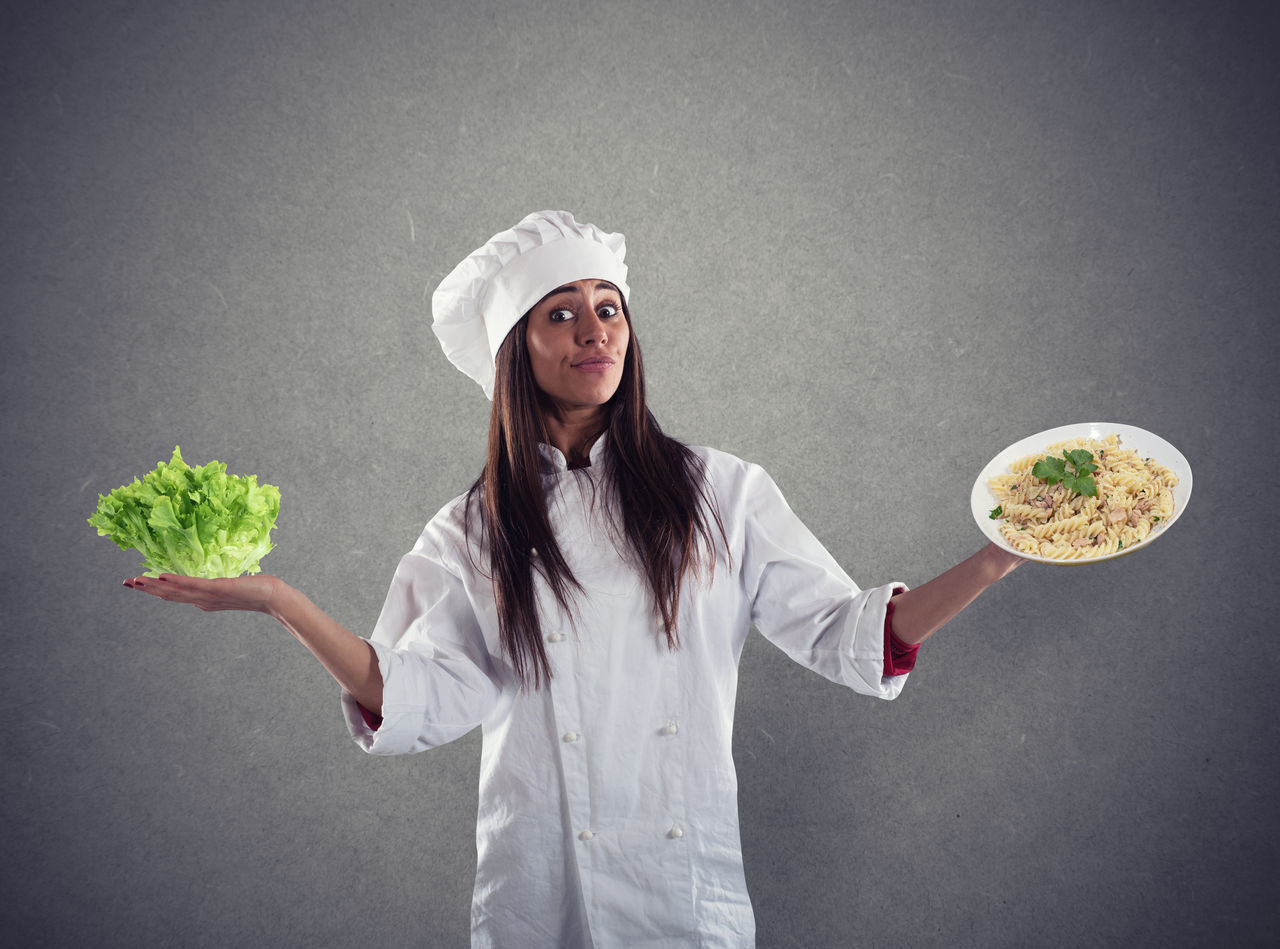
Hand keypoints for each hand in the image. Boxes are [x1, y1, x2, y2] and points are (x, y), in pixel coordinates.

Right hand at [124, 573, 283, 614]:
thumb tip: (208, 586)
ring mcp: (209, 596)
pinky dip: (177, 582)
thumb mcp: (229, 588)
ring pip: (177, 592)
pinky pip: (194, 585)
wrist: (273, 597)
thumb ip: (216, 588)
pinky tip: (162, 577)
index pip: (173, 595)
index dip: (152, 589)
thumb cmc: (255, 590)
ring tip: (136, 580)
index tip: (134, 582)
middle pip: (169, 595)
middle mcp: (202, 600)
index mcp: (202, 600)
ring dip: (155, 586)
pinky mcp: (218, 589)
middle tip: (125, 582)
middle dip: (146, 589)